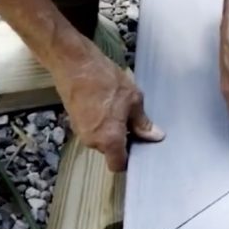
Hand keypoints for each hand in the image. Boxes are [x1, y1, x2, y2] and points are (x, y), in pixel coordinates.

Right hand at [52, 42, 164, 172]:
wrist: (73, 63)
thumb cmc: (103, 79)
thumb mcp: (132, 98)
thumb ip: (142, 122)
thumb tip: (154, 136)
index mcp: (109, 139)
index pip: (118, 165)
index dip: (129, 159)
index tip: (138, 146)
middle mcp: (92, 140)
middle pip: (110, 150)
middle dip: (121, 139)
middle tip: (131, 119)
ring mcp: (80, 130)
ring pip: (100, 138)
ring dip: (110, 128)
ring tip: (117, 106)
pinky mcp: (73, 119)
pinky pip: (91, 127)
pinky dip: (99, 120)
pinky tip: (104, 101)